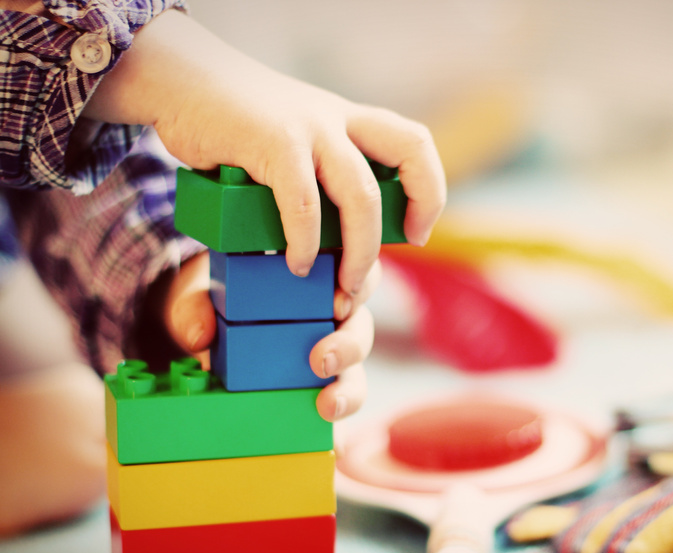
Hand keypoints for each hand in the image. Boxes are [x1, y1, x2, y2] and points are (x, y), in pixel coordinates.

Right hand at [85, 9, 445, 296]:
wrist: (180, 81)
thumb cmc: (235, 126)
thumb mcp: (293, 140)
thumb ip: (318, 173)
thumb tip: (335, 237)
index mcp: (349, 121)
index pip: (415, 144)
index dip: (429, 189)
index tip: (417, 231)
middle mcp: (338, 119)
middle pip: (411, 152)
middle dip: (418, 209)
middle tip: (397, 254)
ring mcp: (309, 128)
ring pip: (361, 195)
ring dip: (359, 251)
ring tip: (341, 287)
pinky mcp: (272, 142)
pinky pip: (303, 203)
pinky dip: (303, 242)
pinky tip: (294, 263)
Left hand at [162, 252, 378, 420]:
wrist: (203, 331)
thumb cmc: (215, 301)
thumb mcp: (200, 295)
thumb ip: (194, 307)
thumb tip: (199, 336)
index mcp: (316, 281)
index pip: (354, 275)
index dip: (359, 286)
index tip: (338, 303)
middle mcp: (330, 320)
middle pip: (360, 328)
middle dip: (350, 346)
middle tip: (322, 360)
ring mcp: (327, 359)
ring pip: (355, 372)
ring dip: (349, 390)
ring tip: (328, 405)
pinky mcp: (316, 394)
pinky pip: (334, 408)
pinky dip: (337, 427)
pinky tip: (330, 441)